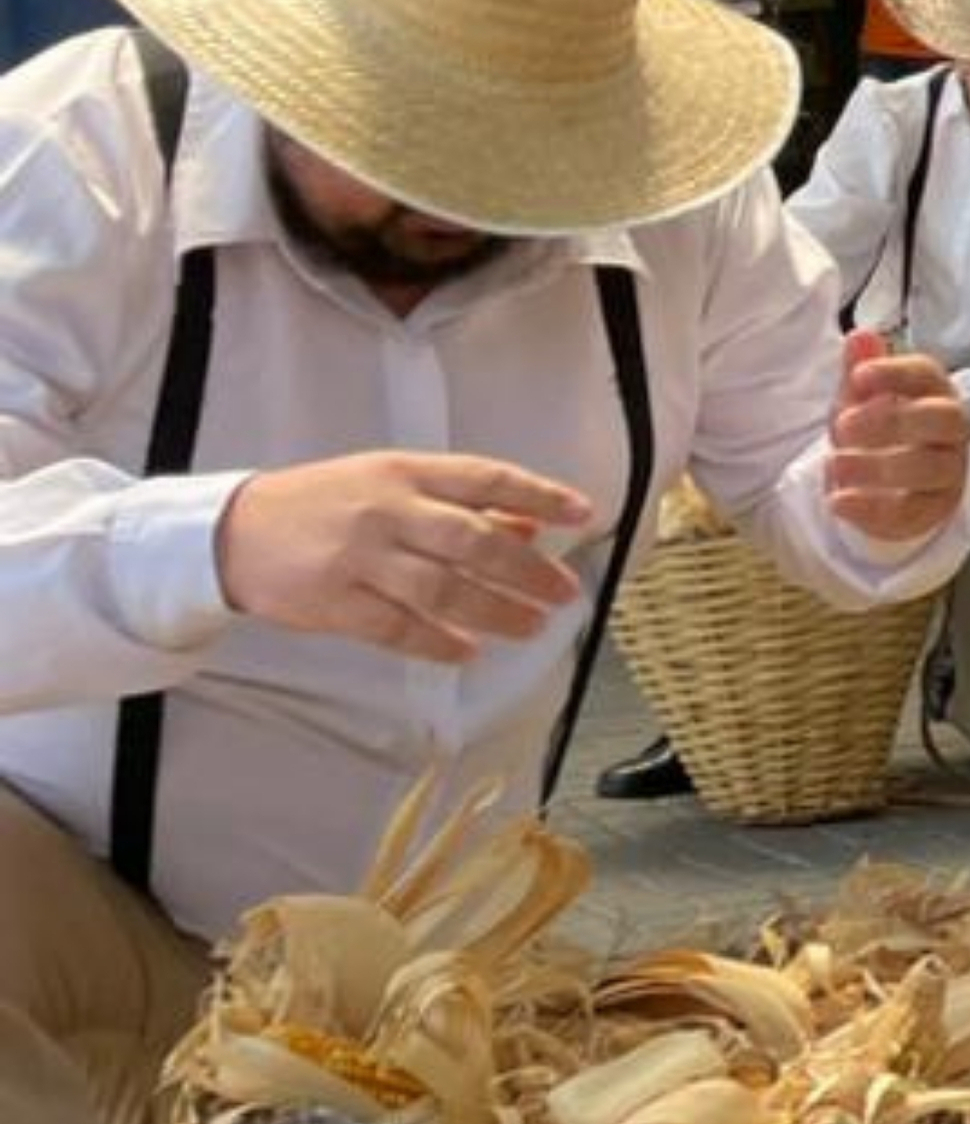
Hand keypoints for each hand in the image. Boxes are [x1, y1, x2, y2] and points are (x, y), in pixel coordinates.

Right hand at [216, 454, 595, 663]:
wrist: (231, 531)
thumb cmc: (323, 503)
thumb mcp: (389, 482)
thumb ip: (457, 502)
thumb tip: (530, 525)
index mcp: (405, 471)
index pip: (487, 479)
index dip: (541, 495)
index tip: (584, 515)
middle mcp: (388, 510)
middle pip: (474, 540)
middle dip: (528, 570)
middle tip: (564, 593)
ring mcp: (360, 557)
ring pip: (442, 589)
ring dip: (495, 612)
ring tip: (531, 628)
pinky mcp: (333, 602)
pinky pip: (397, 628)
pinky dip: (437, 643)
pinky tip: (467, 651)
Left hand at [826, 330, 969, 543]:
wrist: (886, 479)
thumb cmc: (877, 426)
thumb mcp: (862, 397)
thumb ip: (862, 369)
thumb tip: (860, 335)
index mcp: (934, 392)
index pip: (927, 375)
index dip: (895, 373)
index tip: (858, 376)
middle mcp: (951, 430)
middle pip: (945, 419)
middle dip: (895, 420)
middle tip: (843, 426)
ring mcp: (948, 471)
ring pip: (932, 468)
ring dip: (880, 467)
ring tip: (834, 464)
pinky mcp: (934, 509)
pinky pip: (913, 512)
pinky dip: (874, 509)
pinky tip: (838, 501)